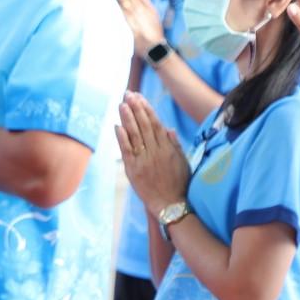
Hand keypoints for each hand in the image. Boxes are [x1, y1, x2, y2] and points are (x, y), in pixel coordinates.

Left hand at [99, 0, 167, 57]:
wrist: (154, 49)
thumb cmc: (153, 29)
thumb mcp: (152, 11)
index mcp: (140, 6)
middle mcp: (133, 11)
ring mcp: (128, 20)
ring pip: (117, 3)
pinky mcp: (124, 29)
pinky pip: (114, 16)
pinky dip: (107, 8)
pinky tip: (98, 2)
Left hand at [115, 93, 188, 209]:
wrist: (170, 204)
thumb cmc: (179, 184)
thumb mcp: (182, 162)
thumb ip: (174, 144)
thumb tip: (168, 128)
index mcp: (167, 148)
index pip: (155, 124)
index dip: (147, 109)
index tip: (140, 98)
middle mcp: (155, 152)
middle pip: (143, 125)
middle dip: (135, 108)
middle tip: (128, 94)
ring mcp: (144, 160)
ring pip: (135, 135)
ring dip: (128, 118)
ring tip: (122, 104)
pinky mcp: (134, 170)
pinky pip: (127, 150)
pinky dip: (122, 138)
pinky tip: (117, 126)